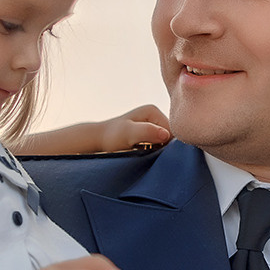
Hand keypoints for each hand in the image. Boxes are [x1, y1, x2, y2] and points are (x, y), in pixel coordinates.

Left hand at [17, 106, 171, 155]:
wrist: (96, 142)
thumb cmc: (110, 138)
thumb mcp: (128, 134)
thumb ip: (147, 132)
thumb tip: (166, 135)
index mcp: (153, 111)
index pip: (173, 131)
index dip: (169, 145)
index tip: (156, 153)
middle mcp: (153, 116)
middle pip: (170, 137)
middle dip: (165, 149)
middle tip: (151, 157)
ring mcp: (150, 126)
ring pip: (164, 144)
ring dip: (159, 153)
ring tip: (147, 157)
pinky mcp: (146, 137)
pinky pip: (157, 147)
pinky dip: (154, 154)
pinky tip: (145, 158)